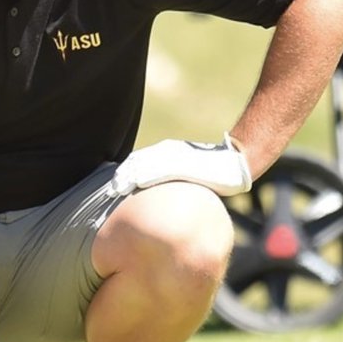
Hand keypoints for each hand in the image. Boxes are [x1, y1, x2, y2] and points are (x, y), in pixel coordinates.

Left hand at [108, 135, 251, 197]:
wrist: (233, 163)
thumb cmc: (210, 167)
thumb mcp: (185, 167)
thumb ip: (169, 174)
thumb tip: (157, 189)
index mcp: (166, 151)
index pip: (138, 160)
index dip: (124, 172)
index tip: (113, 185)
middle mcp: (168, 151)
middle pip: (137, 162)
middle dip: (122, 176)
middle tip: (109, 190)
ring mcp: (176, 157)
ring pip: (146, 165)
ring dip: (129, 177)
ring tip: (116, 189)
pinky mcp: (185, 165)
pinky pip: (161, 170)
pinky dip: (147, 175)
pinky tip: (136, 183)